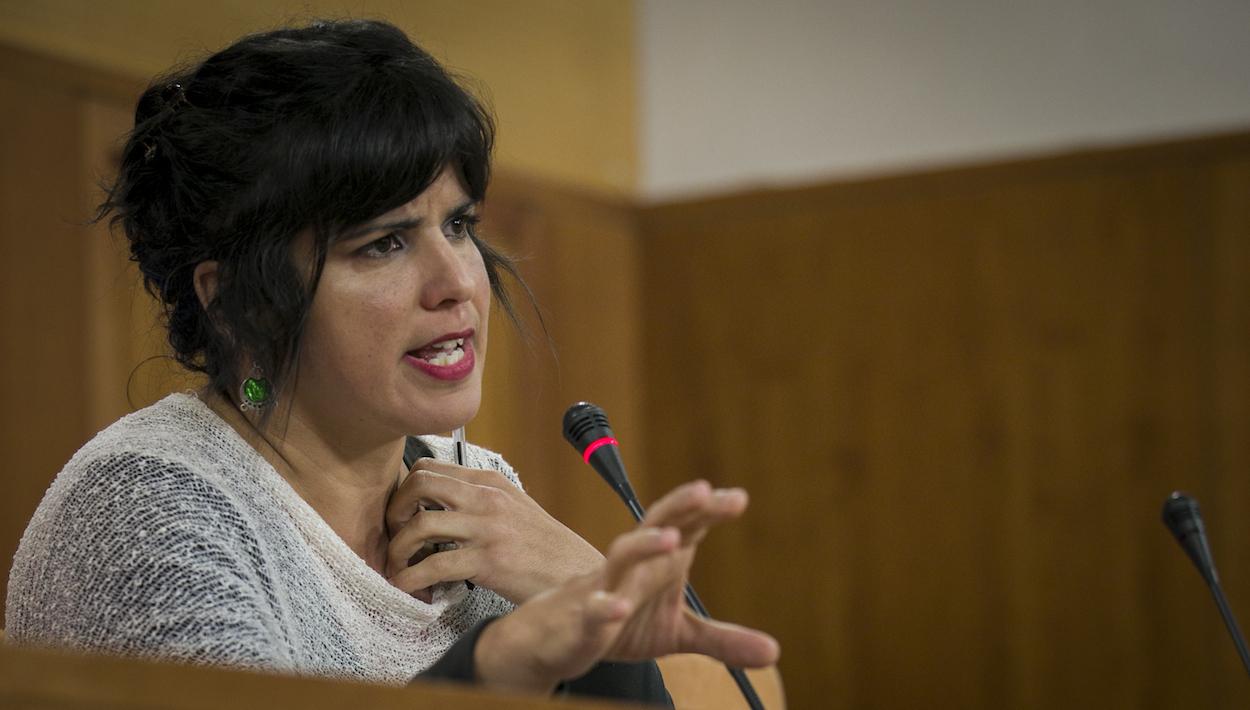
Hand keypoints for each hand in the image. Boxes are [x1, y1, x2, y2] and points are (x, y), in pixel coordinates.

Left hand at [385, 458, 603, 602]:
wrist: (576, 571)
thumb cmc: (544, 546)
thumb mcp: (514, 508)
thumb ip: (480, 501)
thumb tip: (439, 505)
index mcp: (490, 483)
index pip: (430, 467)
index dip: (404, 491)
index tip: (401, 516)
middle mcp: (486, 499)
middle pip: (418, 485)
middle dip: (394, 513)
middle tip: (394, 537)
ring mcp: (487, 529)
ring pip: (419, 526)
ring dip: (398, 550)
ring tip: (398, 568)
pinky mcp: (487, 562)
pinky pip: (433, 566)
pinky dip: (410, 579)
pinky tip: (408, 588)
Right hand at [471, 481, 779, 692]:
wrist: (557, 640)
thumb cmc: (622, 622)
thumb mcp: (677, 633)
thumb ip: (722, 639)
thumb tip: (774, 653)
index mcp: (658, 562)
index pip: (686, 526)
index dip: (708, 510)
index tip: (738, 498)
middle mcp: (633, 566)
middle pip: (655, 524)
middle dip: (679, 506)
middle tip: (705, 490)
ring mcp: (606, 588)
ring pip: (621, 556)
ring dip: (645, 545)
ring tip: (673, 538)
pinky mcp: (584, 619)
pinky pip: (594, 609)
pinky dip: (606, 607)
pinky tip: (622, 607)